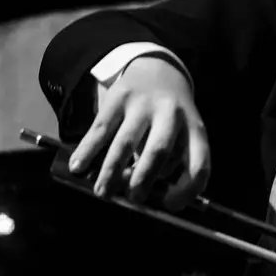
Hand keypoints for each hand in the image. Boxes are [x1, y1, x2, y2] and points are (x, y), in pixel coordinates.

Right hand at [67, 55, 210, 209]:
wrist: (157, 70)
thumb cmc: (168, 119)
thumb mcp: (181, 135)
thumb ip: (167, 164)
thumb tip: (138, 194)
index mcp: (195, 130)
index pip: (198, 165)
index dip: (185, 190)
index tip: (167, 205)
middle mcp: (172, 115)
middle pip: (159, 150)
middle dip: (143, 179)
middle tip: (132, 199)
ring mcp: (144, 104)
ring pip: (126, 142)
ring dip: (111, 171)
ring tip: (102, 192)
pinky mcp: (119, 97)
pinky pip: (101, 128)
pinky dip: (88, 149)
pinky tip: (77, 166)